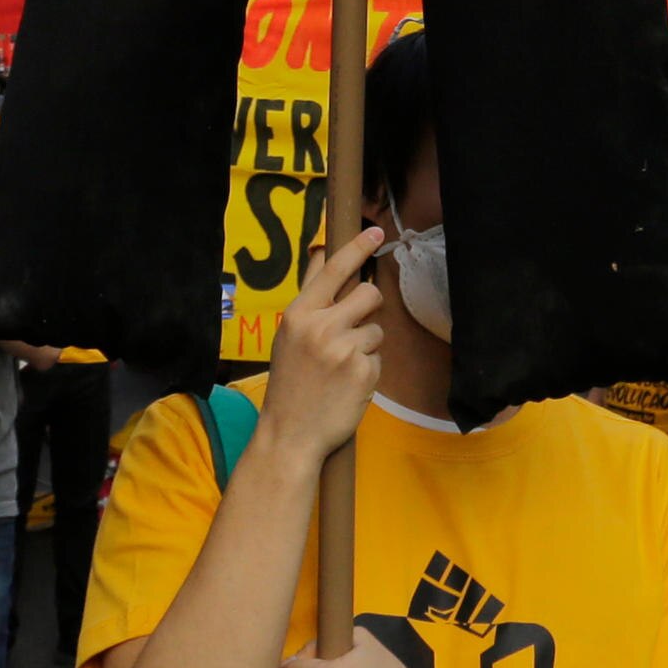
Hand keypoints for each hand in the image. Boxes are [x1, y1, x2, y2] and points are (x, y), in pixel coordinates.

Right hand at [258, 222, 387, 466]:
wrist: (289, 435)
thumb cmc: (289, 383)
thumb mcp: (288, 336)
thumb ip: (309, 300)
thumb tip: (321, 255)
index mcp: (298, 315)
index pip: (333, 269)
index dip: (358, 247)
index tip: (378, 232)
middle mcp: (320, 327)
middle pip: (369, 294)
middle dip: (369, 307)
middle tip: (354, 328)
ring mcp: (343, 349)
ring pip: (377, 329)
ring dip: (366, 345)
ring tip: (341, 367)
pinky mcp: (363, 372)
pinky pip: (378, 358)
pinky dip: (368, 370)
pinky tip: (347, 385)